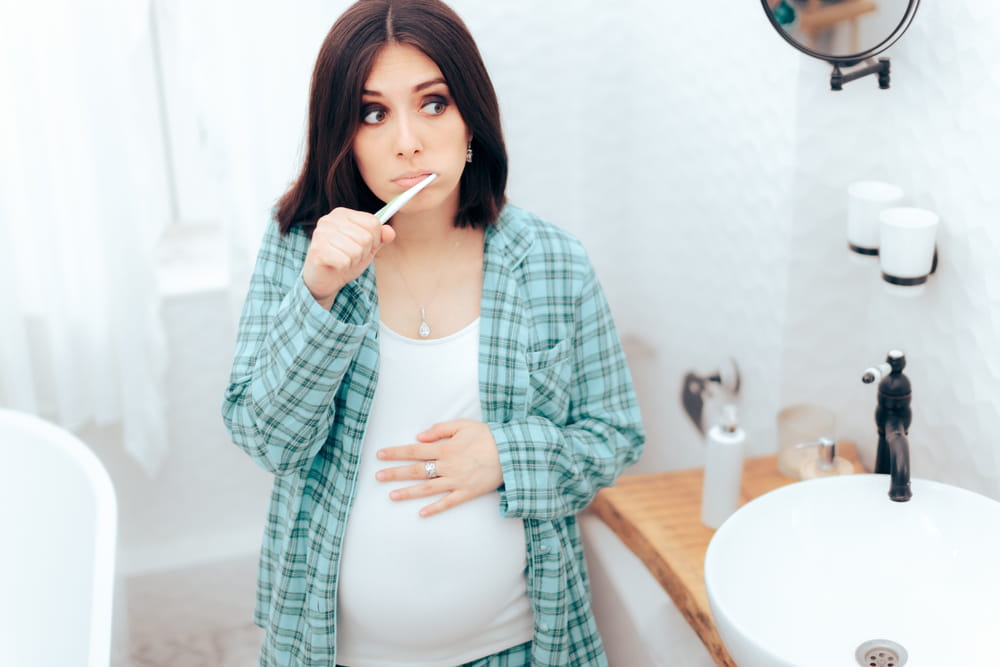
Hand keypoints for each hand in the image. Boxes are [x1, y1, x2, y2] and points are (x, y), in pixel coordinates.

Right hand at [302, 207, 395, 307]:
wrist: (324, 280)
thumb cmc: (345, 260)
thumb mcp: (368, 248)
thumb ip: (380, 238)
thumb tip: (390, 231)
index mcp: (342, 214)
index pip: (373, 222)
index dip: (374, 240)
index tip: (362, 246)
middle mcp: (329, 220)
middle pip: (366, 237)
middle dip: (363, 253)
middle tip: (350, 256)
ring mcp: (321, 234)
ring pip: (356, 250)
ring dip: (353, 261)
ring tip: (342, 261)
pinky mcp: (317, 250)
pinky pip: (344, 260)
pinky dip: (344, 267)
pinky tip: (335, 266)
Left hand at [375, 420, 503, 516]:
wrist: (512, 452)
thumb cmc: (487, 436)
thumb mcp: (464, 425)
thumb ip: (440, 429)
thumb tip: (419, 436)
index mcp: (445, 448)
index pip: (414, 451)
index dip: (396, 453)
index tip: (380, 455)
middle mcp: (447, 466)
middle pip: (416, 470)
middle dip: (395, 473)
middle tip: (377, 477)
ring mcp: (456, 481)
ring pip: (427, 488)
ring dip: (408, 492)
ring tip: (391, 496)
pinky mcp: (467, 493)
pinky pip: (448, 503)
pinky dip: (434, 508)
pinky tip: (421, 514)